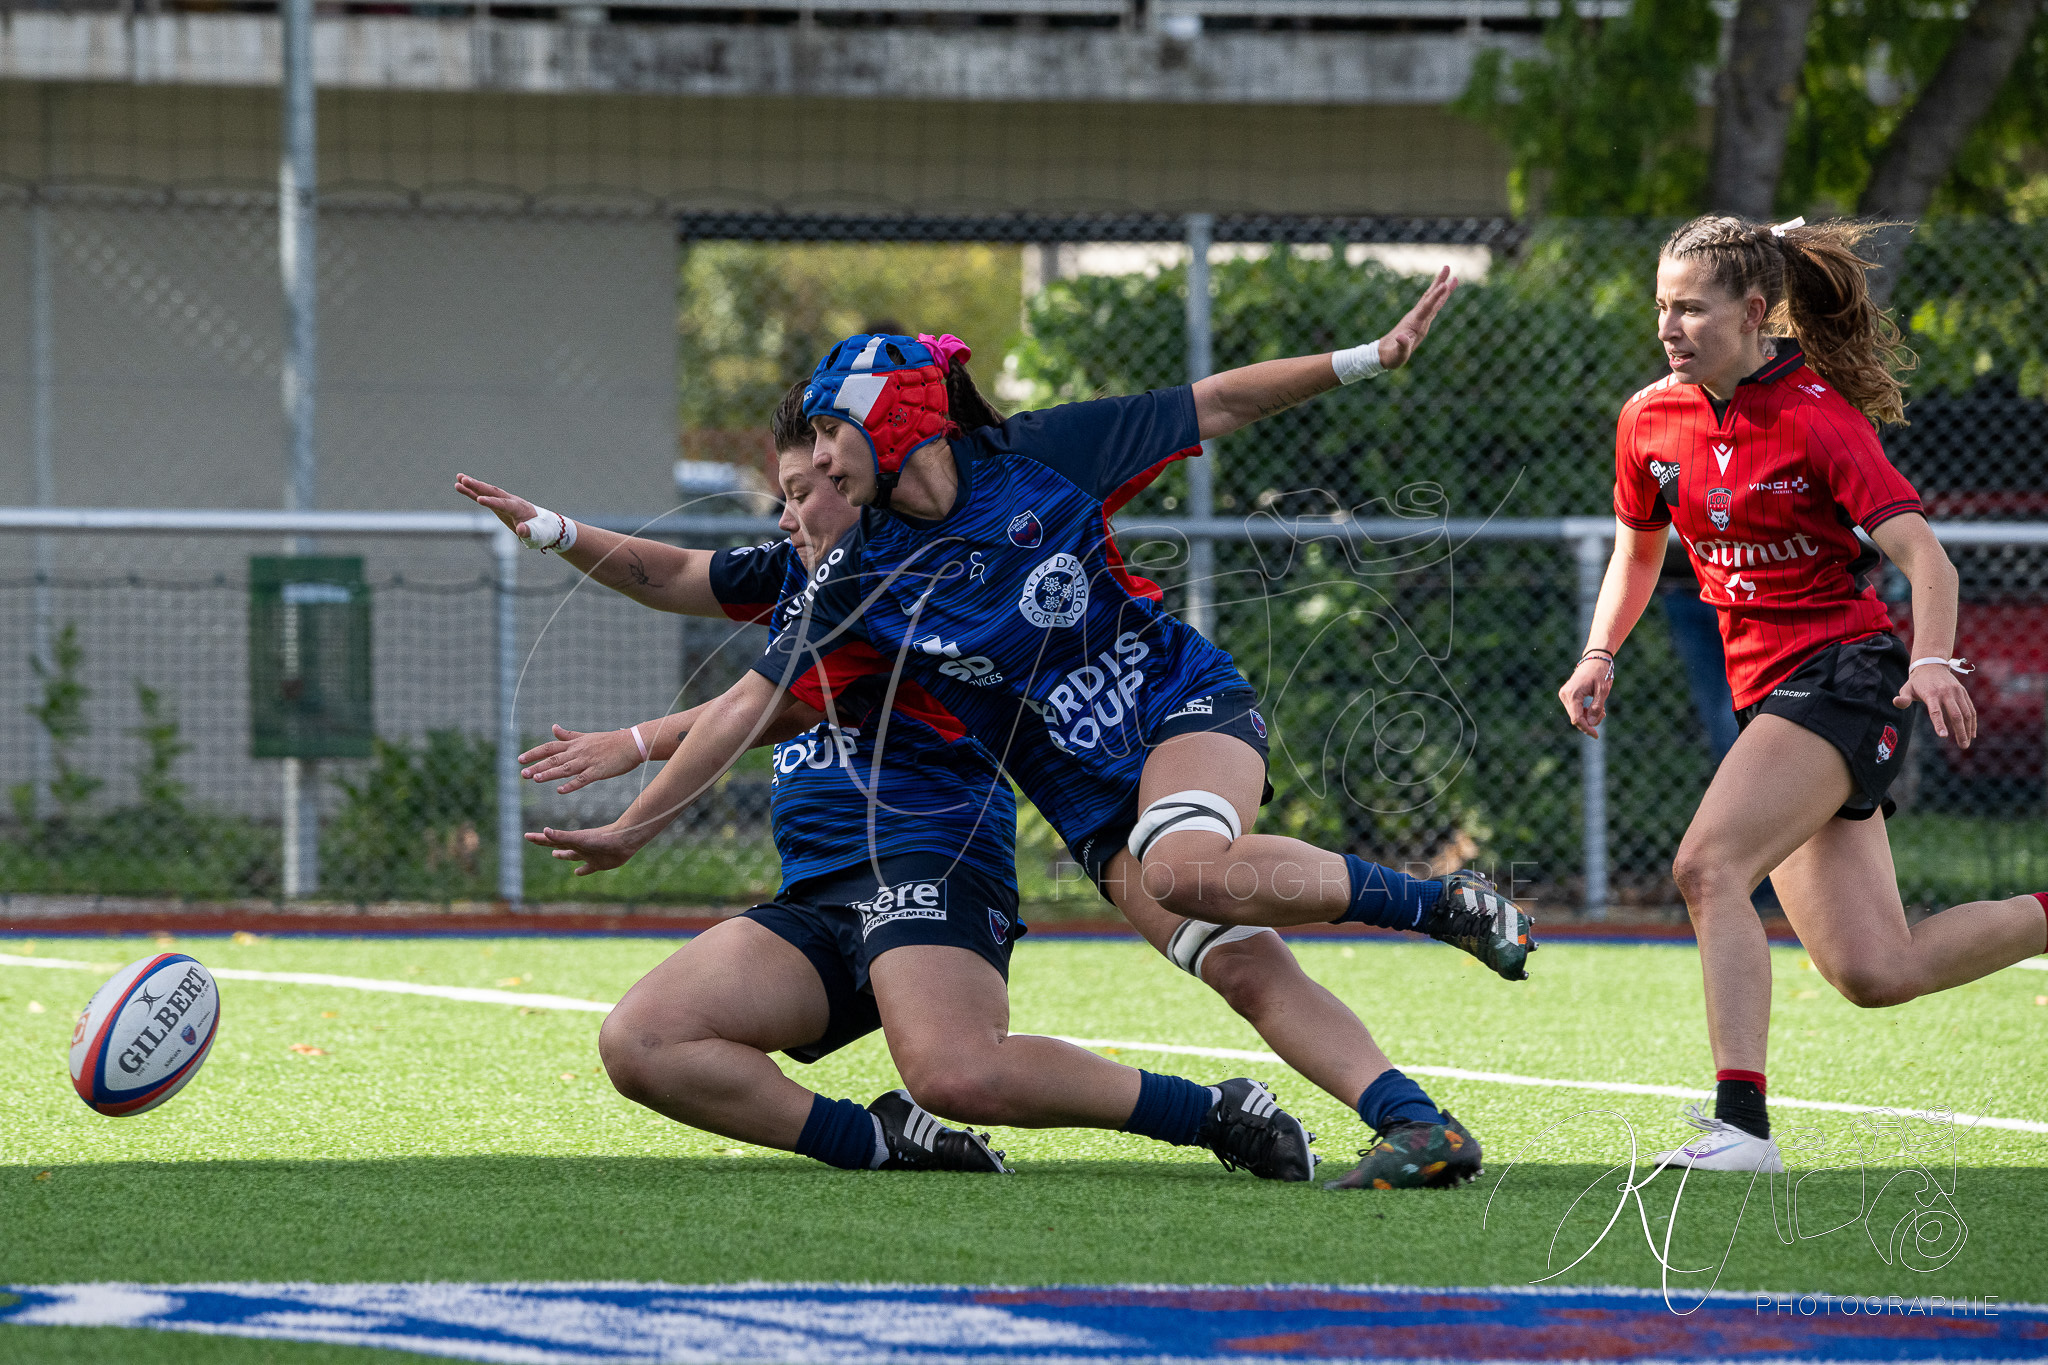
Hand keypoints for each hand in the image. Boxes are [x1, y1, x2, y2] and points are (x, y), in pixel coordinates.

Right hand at [455, 473, 543, 540]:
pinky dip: (472, 492)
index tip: (479, 499)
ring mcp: (503, 501)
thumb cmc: (540, 531)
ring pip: (487, 491)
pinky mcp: (498, 505)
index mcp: (519, 508)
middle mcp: (510, 501)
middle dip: (479, 486)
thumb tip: (521, 529)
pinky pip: (483, 497)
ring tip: (458, 478)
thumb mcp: (536, 535)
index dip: (492, 502)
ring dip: (473, 485)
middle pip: (493, 492)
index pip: (504, 504)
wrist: (543, 525)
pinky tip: (460, 486)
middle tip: (464, 479)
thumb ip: (529, 532)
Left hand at [519, 724, 643, 794]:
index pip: (550, 747)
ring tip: (535, 779)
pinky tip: (560, 790)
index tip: (520, 759)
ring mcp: (588, 761)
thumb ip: (568, 735)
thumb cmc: (611, 741)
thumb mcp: (586, 736)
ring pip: (565, 768)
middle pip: (554, 758)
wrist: (632, 743)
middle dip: (537, 766)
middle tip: (522, 774)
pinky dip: (571, 785)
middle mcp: (578, 751)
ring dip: (549, 774)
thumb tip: (553, 727)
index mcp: (575, 744)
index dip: (534, 753)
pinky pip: (582, 779)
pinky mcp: (598, 771)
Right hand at [524, 821, 645, 874]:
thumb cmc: (601, 839)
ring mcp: (588, 855)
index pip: (551, 840)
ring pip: (572, 856)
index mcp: (572, 841)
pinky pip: (587, 869)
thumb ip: (561, 836)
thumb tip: (544, 831)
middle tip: (539, 841)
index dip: (539, 839)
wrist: (623, 841)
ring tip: (555, 855)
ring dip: (563, 855)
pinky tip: (577, 873)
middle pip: (560, 846)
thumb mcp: (578, 838)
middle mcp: (578, 847)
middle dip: (548, 844)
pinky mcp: (598, 863)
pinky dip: (582, 871)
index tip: (527, 836)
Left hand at [1374, 267, 1456, 370]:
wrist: (1382, 354)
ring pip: (1430, 298)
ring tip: (1449, 273)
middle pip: (1429, 297)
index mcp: (1415, 324)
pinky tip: (1442, 289)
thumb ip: (1401, 346)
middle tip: (1447, 267)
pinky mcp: (1418, 320)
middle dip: (1439, 283)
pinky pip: (1430, 305)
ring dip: (1439, 285)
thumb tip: (1402, 337)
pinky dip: (1437, 296)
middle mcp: (1416, 317)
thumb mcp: (1397, 355)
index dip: (1436, 297)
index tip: (1444, 285)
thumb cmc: (1391, 357)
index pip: (1427, 308)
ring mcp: (1417, 317)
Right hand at [1558, 657, 1614, 737]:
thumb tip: (1590, 723)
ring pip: (1575, 715)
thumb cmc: (1601, 673)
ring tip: (1601, 709)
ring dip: (1588, 716)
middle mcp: (1565, 695)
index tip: (1596, 736)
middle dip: (1589, 721)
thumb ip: (1596, 708)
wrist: (1595, 659)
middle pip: (1575, 718)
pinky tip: (1593, 707)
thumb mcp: (1602, 691)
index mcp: (1572, 694)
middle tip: (1604, 713)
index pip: (1577, 718)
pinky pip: (1574, 709)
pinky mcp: (1567, 695)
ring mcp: (1564, 695)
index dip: (1586, 729)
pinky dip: (1584, 711)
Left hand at [1895, 666, 1975, 749]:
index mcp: (1931, 694)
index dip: (1939, 724)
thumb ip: (1903, 698)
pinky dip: (1973, 721)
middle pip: (1956, 714)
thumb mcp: (1907, 689)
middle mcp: (1946, 693)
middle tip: (1963, 746)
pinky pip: (1970, 709)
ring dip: (1968, 729)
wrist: (1932, 665)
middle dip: (1960, 731)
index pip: (1936, 711)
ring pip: (1966, 713)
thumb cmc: (1917, 682)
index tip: (1944, 736)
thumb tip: (1895, 702)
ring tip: (1966, 743)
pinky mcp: (1963, 693)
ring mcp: (1957, 692)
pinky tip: (1972, 733)